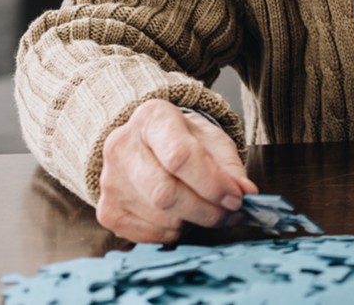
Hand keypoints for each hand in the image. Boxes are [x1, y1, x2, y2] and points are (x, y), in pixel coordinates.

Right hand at [96, 99, 254, 242]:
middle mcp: (121, 146)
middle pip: (165, 192)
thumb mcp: (213, 142)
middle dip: (206, 209)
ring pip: (159, 216)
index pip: (180, 156)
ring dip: (194, 221)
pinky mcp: (107, 211)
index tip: (237, 198)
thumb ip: (231, 168)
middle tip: (230, 213)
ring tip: (209, 211)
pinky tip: (184, 217)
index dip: (212, 183)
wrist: (149, 146)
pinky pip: (148, 234)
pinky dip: (175, 232)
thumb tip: (246, 193)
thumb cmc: (186, 141)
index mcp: (151, 118)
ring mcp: (109, 181)